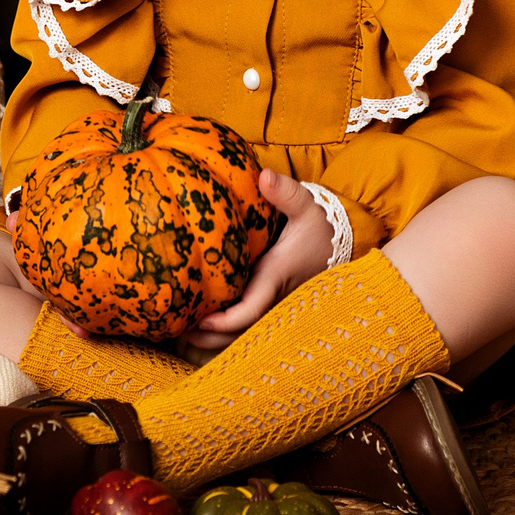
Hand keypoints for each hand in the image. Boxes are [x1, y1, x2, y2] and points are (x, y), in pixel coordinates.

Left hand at [181, 170, 334, 352]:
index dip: (226, 320)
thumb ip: (286, 192)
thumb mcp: (306, 206)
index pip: (252, 310)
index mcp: (276, 277)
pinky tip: (197, 326)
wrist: (339, 243)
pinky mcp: (271, 305)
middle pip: (241, 334)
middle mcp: (274, 299)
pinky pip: (247, 328)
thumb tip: (264, 176)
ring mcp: (273, 306)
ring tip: (179, 332)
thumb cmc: (319, 226)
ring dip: (213, 338)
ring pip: (243, 336)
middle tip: (176, 331)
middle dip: (209, 338)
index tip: (200, 319)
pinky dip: (224, 332)